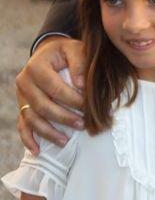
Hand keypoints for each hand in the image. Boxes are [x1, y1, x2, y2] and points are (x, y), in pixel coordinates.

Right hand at [16, 38, 86, 152]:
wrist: (50, 53)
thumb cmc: (65, 53)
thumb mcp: (74, 49)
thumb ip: (79, 63)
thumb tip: (81, 85)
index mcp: (36, 67)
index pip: (54, 88)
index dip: (72, 100)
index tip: (88, 108)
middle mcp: (24, 82)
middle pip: (42, 106)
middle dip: (63, 118)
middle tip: (82, 125)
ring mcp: (21, 96)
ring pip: (31, 119)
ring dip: (48, 132)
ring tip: (65, 141)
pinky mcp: (22, 106)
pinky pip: (22, 125)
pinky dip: (28, 139)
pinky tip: (38, 151)